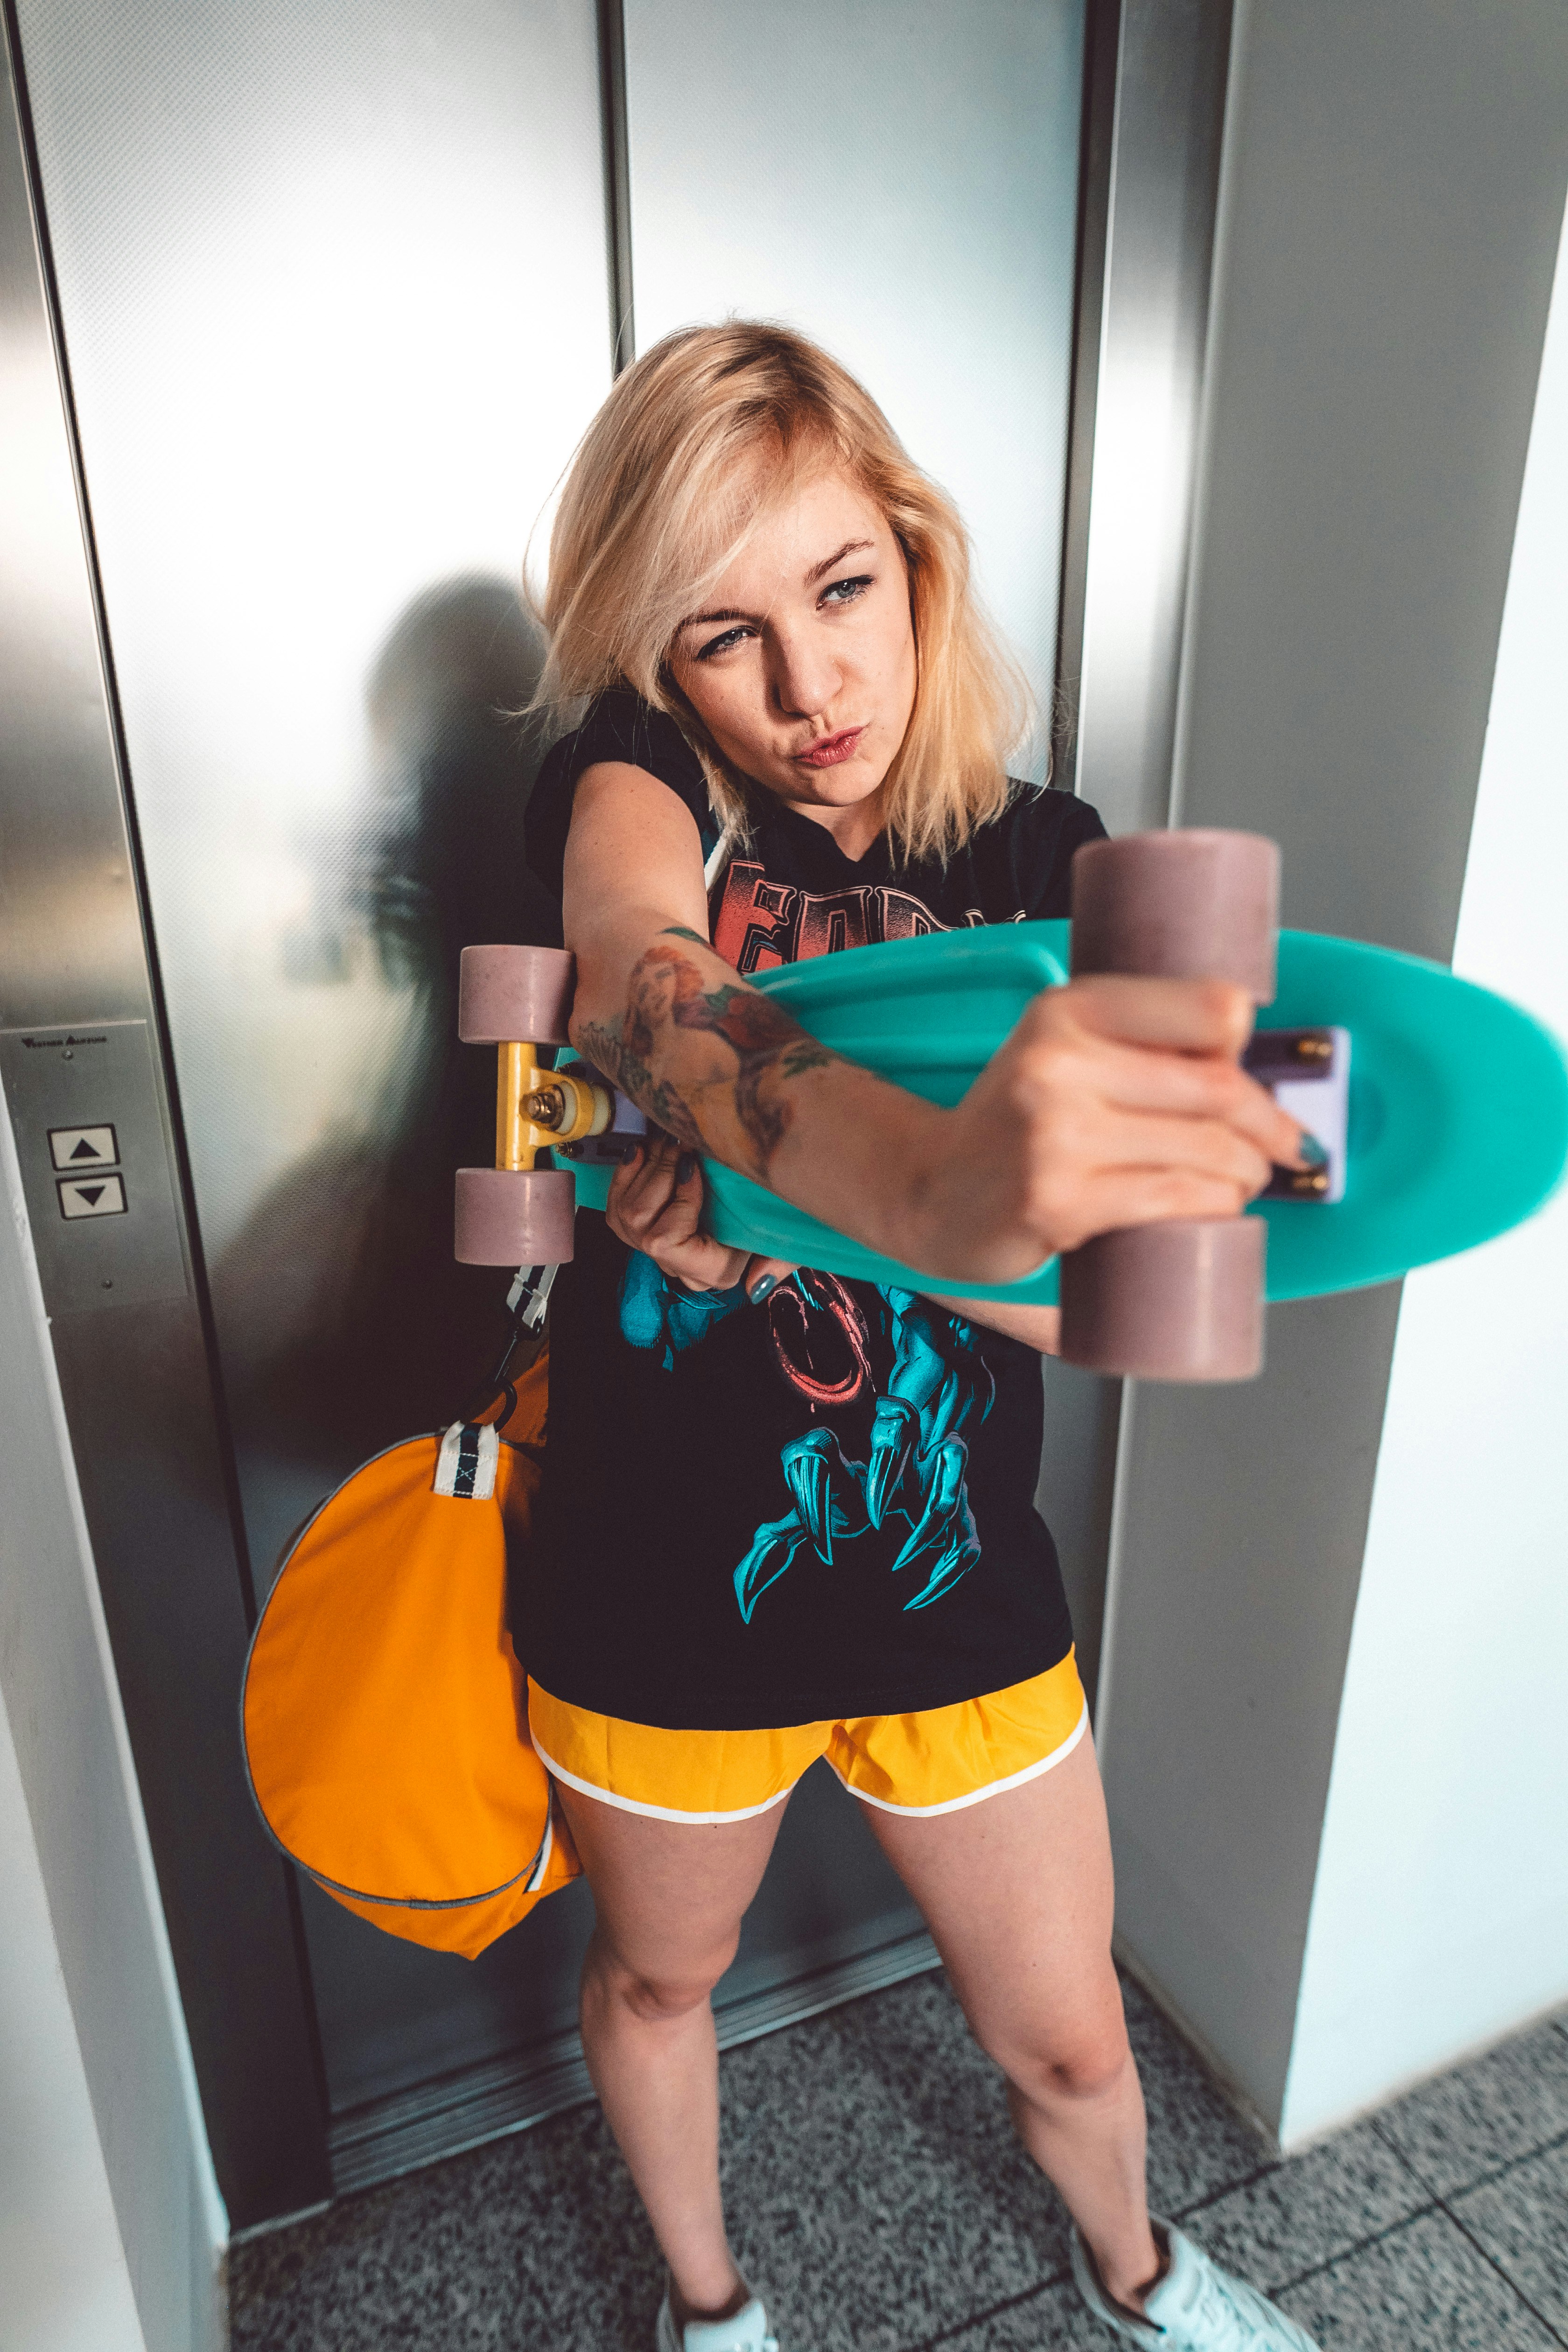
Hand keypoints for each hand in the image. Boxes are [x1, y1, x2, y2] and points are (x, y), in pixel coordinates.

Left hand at [605, 1133, 794, 1299]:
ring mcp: (657, 1250)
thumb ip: (777, 1264)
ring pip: (625, 1213)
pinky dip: (626, 1175)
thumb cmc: (782, 1218)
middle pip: (641, 1223)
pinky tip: (642, 1151)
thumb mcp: (791, 1240)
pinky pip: (616, 1207)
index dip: (675, 1201)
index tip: (693, 1167)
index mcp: (712, 1270)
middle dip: (659, 1173)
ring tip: (669, 1142)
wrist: (767, 1203)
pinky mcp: (641, 1230)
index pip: (667, 1243)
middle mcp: (678, 1265)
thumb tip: (754, 1288)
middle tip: (680, 1140)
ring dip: (645, 1169)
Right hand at [902, 976, 1308, 1285]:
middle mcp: (1060, 1061)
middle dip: (1271, 1125)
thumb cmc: (1015, 1125)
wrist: (932, 1191)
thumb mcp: (1064, 1053)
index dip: (1246, 1046)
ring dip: (1249, 1173)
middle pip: (1219, 1087)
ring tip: (1246, 1180)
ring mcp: (1057, 1134)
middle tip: (1286, 1146)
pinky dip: (1216, 1206)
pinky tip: (1215, 1207)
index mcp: (1071, 1009)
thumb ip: (1135, 1042)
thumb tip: (1246, 1061)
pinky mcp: (1059, 1200)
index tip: (1255, 1072)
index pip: (1209, 1007)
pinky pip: (1176, 1198)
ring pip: (1208, 1149)